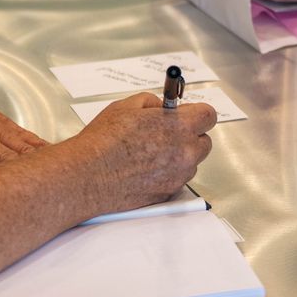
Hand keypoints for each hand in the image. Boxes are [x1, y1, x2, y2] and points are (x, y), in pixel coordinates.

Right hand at [72, 93, 216, 212]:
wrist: (88, 175)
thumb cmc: (104, 140)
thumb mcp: (128, 105)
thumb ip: (153, 102)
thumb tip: (162, 107)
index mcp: (179, 126)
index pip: (209, 115)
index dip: (196, 113)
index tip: (187, 114)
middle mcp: (185, 152)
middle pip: (204, 141)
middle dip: (190, 136)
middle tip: (167, 133)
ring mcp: (178, 176)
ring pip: (190, 163)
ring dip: (179, 156)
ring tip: (151, 153)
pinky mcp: (167, 194)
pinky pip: (177, 179)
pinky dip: (167, 174)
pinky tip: (145, 169)